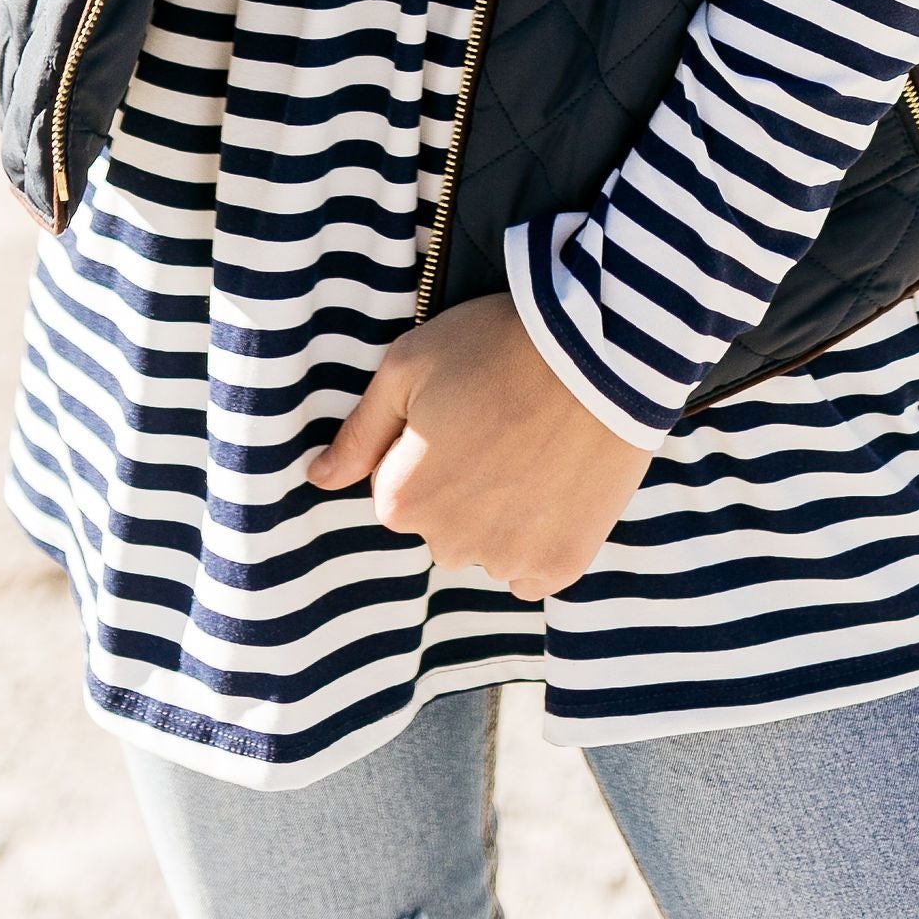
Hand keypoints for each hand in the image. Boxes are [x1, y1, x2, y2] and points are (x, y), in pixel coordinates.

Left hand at [308, 295, 649, 601]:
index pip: (396, 488)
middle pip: (441, 523)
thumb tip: (317, 478)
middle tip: (500, 426)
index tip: (461, 409)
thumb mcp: (408, 365)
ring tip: (534, 449)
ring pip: (486, 547)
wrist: (601, 351)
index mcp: (402, 501)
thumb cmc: (495, 346)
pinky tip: (555, 489)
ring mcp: (509, 559)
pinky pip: (532, 572)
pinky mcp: (564, 564)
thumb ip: (358, 432)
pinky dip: (539, 540)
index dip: (426, 445)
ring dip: (500, 514)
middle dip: (460, 486)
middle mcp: (448, 545)